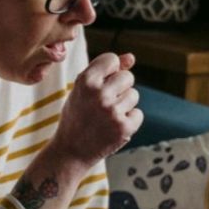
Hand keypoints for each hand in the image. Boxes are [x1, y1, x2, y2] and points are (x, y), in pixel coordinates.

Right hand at [49, 52, 143, 168]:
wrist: (70, 150)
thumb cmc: (78, 115)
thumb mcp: (83, 89)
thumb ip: (105, 70)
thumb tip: (131, 57)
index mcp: (85, 80)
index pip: (112, 59)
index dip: (110, 70)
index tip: (101, 82)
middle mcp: (99, 94)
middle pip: (128, 76)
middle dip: (120, 87)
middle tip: (103, 103)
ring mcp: (112, 112)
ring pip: (134, 95)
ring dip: (124, 104)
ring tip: (106, 116)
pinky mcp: (123, 128)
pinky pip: (138, 114)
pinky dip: (129, 121)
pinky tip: (113, 127)